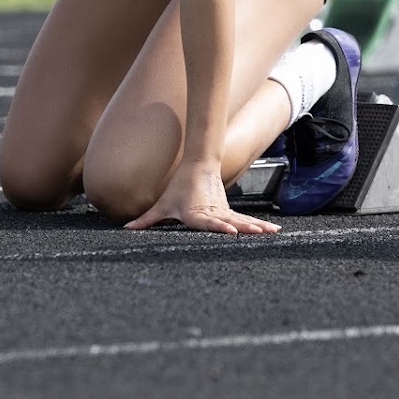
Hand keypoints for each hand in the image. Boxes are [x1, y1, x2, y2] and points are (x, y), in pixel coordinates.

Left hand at [124, 160, 279, 234]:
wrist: (198, 165)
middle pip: (231, 222)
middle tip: (259, 233)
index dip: (220, 227)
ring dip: (257, 227)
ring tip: (272, 232)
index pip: (210, 222)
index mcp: (197, 214)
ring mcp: (224, 211)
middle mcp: (213, 213)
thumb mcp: (162, 206)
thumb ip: (146, 220)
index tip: (232, 231)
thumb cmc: (179, 188)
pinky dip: (258, 225)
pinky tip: (272, 231)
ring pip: (242, 220)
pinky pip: (245, 220)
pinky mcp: (229, 211)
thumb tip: (127, 228)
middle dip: (246, 229)